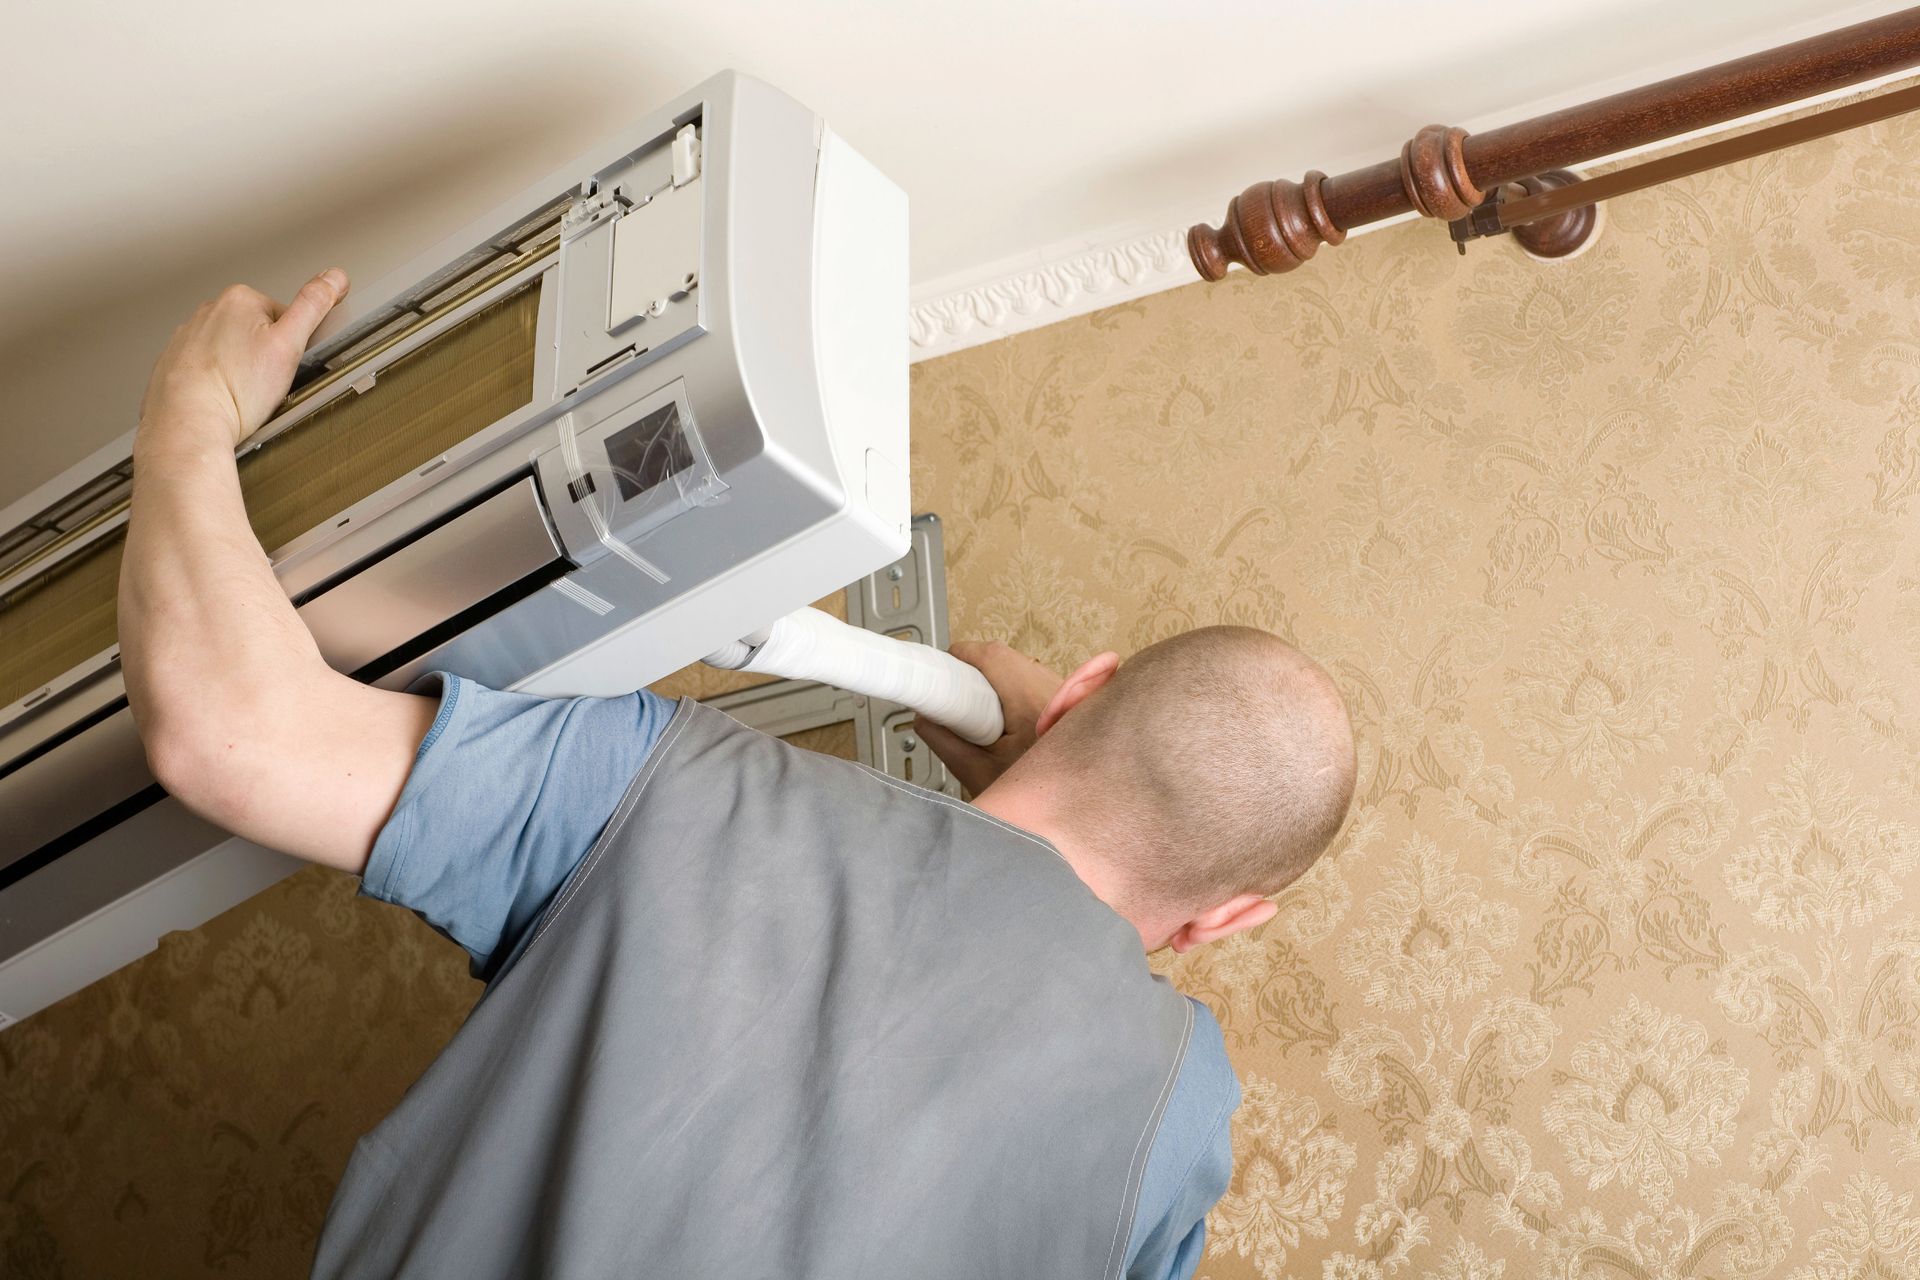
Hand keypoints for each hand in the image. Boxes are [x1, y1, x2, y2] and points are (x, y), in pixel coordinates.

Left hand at [137, 268, 349, 451]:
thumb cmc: (235, 390)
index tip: (285, 365)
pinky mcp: (174, 362)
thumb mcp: (290, 344)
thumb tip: (333, 277)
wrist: (188, 423)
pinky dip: (218, 383)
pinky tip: (223, 398)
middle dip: (266, 358)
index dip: (293, 347)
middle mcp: (208, 311)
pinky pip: (208, 370)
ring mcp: (187, 336)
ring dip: (241, 372)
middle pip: (257, 333)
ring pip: (232, 352)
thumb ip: (313, 306)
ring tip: (243, 394)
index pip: (285, 318)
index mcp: (239, 299)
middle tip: (265, 383)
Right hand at [916, 640, 1064, 795]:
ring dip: (996, 680)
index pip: (991, 655)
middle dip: (975, 669)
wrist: (1074, 806)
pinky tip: (1002, 717)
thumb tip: (924, 718)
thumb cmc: (1036, 795)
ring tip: (975, 706)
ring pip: (1022, 669)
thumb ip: (946, 742)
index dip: (963, 655)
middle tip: (954, 691)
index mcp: (1030, 700)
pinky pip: (1035, 683)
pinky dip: (1014, 692)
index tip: (942, 666)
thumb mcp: (978, 772)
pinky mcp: (1069, 703)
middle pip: (1006, 658)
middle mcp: (1052, 689)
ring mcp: (1064, 693)